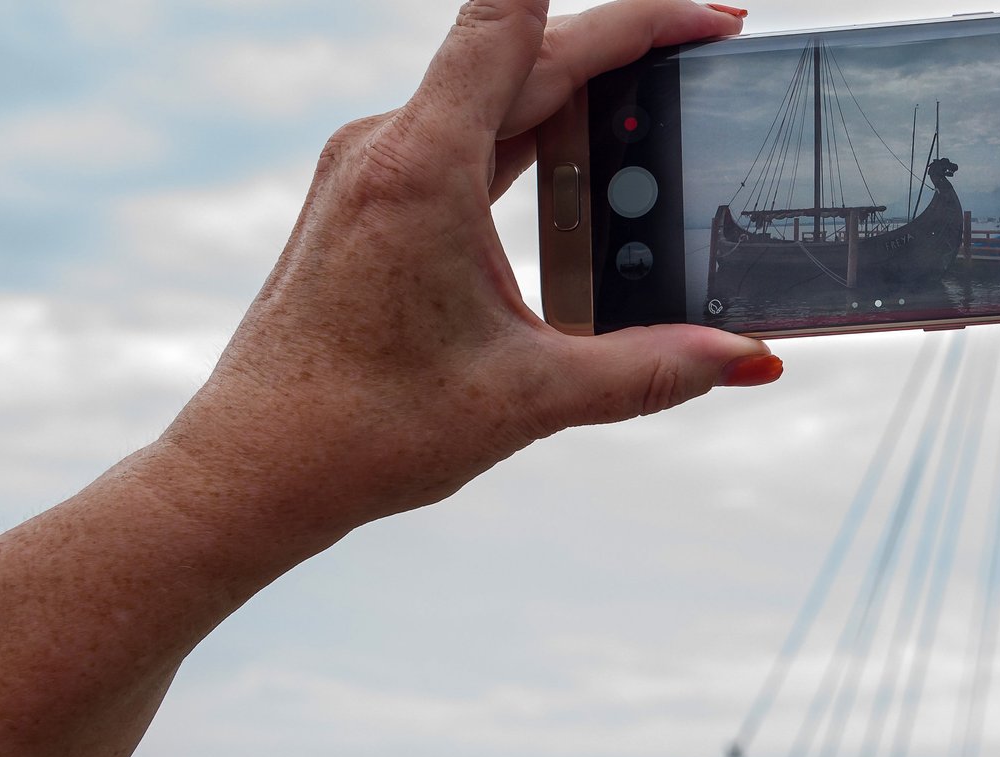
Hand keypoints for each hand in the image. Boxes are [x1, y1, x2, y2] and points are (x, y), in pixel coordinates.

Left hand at [148, 0, 778, 552]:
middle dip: (629, 41)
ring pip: (493, 92)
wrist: (252, 468)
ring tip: (661, 92)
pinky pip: (465, 136)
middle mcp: (388, 147)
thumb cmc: (365, 429)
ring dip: (579, 85)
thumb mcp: (530, 397)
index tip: (700, 8)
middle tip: (716, 36)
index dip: (622, 11)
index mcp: (422, 167)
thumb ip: (650, 370)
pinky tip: (579, 161)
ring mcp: (373, 169)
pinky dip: (534, 131)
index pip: (518, 27)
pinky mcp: (369, 199)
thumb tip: (746, 357)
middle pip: (524, 54)